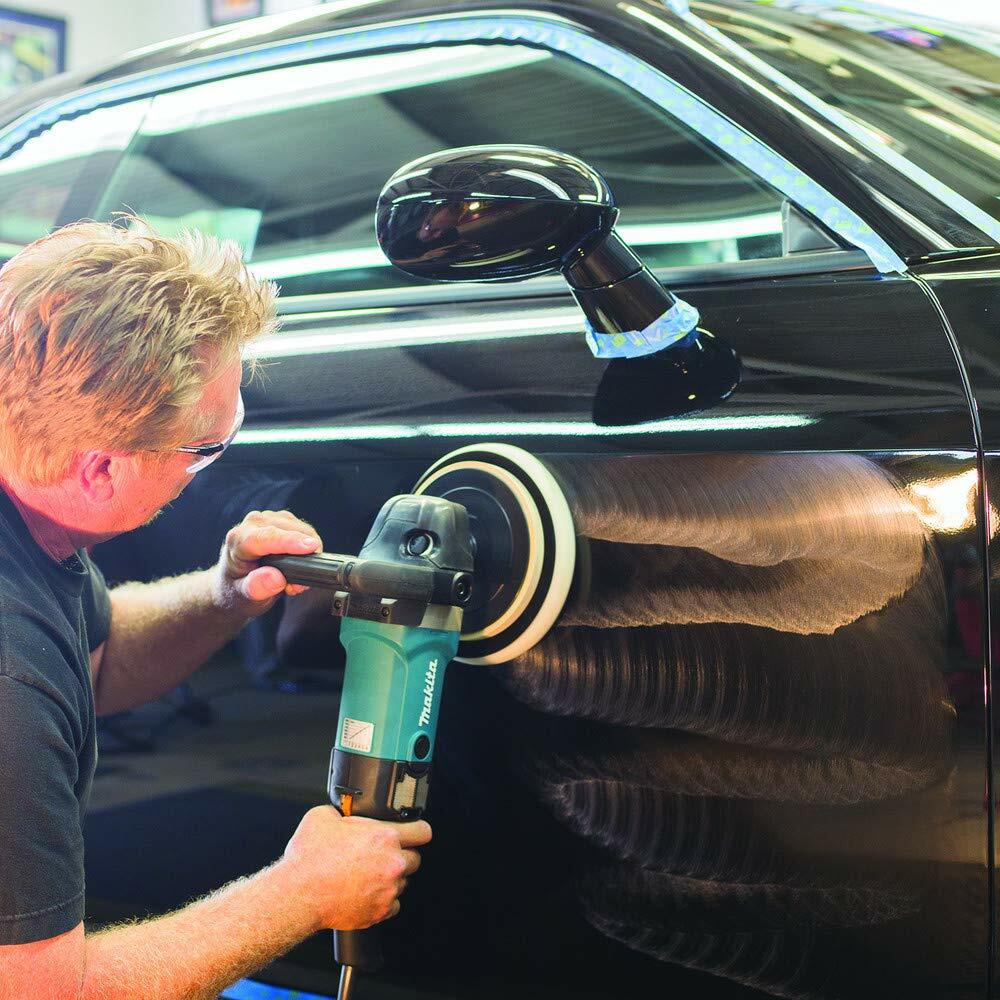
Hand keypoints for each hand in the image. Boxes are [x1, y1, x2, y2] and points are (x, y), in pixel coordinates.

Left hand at [211, 508, 322, 616]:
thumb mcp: (243, 597)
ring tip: (293, 579)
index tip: (311, 547)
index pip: (266, 536)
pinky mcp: (281, 519)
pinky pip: (304, 529)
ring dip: (307, 553)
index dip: (290, 541)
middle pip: (289, 531)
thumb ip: (256, 588)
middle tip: (296, 587)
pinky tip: (297, 564)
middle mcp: (251, 524)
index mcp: (237, 541)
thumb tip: (277, 577)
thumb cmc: (237, 590)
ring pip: (301, 528)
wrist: (232, 583)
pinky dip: (307, 548)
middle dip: (303, 556)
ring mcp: (267, 518)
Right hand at [280, 806, 431, 930]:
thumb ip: (343, 811)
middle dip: (402, 855)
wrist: (297, 895)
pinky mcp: (379, 912)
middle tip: (382, 855)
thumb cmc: (309, 858)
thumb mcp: (323, 816)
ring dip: (391, 878)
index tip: (416, 832)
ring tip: (368, 875)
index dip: (419, 830)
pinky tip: (366, 892)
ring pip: (403, 882)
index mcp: (385, 836)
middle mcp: (392, 863)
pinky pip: (393, 905)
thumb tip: (343, 812)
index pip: (423, 831)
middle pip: (416, 859)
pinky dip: (383, 900)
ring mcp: (388, 890)